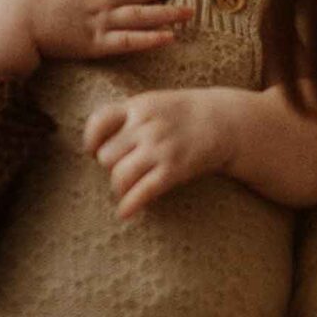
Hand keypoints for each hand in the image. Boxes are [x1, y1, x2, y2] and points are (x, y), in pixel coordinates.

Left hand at [84, 87, 236, 218]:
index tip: (93, 151)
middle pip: (106, 155)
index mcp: (138, 107)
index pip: (98, 122)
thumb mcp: (155, 102)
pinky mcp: (173, 170)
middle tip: (121, 168)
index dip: (91, 140)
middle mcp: (146, 127)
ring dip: (118, 187)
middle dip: (110, 165)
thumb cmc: (185, 114)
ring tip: (125, 189)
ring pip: (119, 176)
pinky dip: (130, 205)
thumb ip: (129, 116)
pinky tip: (125, 213)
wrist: (225, 121)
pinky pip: (142, 192)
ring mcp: (160, 149)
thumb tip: (98, 140)